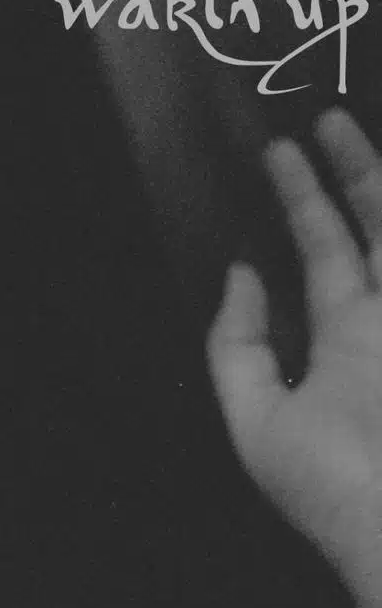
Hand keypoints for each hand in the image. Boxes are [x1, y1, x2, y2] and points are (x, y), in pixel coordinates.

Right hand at [208, 108, 381, 607]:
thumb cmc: (330, 487)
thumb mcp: (258, 426)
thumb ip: (238, 348)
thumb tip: (243, 278)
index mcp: (352, 329)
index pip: (325, 241)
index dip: (299, 190)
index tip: (277, 147)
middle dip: (359, 166)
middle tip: (334, 120)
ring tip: (371, 159)